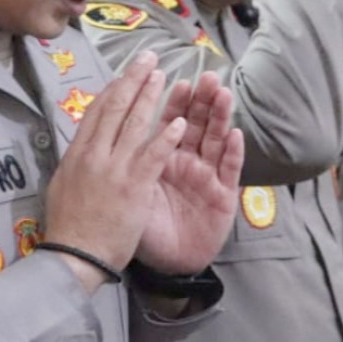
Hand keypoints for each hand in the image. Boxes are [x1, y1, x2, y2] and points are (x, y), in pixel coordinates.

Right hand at [43, 52, 191, 289]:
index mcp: (77, 154)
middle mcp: (94, 155)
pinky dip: (166, 137)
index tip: (126, 72)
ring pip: (135, 125)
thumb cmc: (69, 225)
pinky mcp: (133, 187)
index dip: (114, 89)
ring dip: (152, 98)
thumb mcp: (63, 184)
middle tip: (149, 58)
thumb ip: (77, 161)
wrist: (74, 256)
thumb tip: (84, 142)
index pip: (96, 112)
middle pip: (116, 109)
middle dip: (134, 80)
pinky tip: (180, 122)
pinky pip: (153, 156)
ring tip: (166, 76)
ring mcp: (114, 169)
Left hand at [136, 71, 244, 273]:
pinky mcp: (224, 197)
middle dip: (201, 99)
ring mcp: (208, 177)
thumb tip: (106, 132)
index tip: (170, 76)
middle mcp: (188, 163)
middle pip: (196, 124)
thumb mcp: (128, 194)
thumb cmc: (143, 231)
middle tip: (205, 76)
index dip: (171, 100)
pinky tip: (235, 134)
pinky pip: (230, 171)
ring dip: (220, 116)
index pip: (167, 122)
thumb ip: (126, 164)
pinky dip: (234, 152)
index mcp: (162, 159)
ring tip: (223, 93)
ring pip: (216, 140)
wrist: (163, 265)